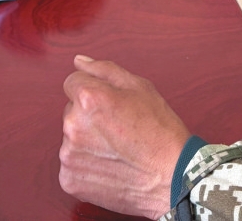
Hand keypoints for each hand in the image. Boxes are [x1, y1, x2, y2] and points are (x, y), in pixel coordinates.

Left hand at [59, 55, 190, 218]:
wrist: (172, 176)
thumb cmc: (160, 131)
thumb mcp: (139, 87)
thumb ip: (104, 70)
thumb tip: (79, 62)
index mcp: (88, 98)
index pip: (72, 83)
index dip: (93, 92)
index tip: (108, 106)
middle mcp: (73, 125)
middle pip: (72, 112)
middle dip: (89, 116)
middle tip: (118, 129)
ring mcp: (69, 155)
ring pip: (72, 139)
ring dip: (87, 141)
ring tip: (116, 151)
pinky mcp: (70, 179)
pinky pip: (72, 165)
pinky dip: (87, 166)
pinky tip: (110, 167)